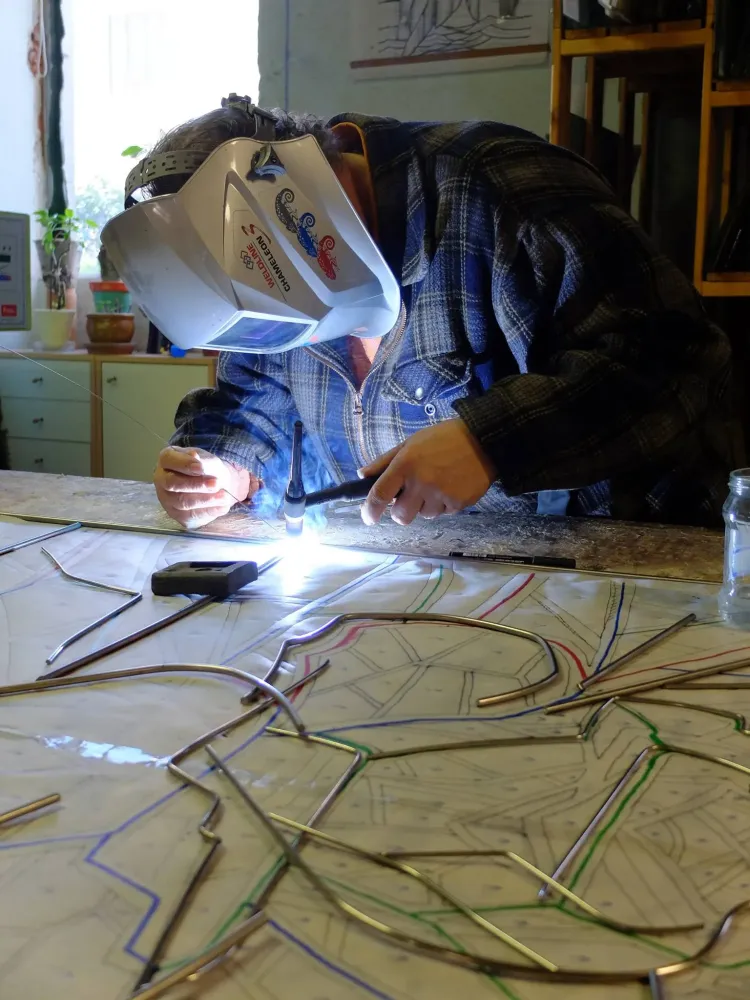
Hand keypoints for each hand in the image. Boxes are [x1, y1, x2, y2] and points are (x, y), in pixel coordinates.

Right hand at [154, 446, 251, 528]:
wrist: (215, 485)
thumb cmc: (207, 469)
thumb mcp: (207, 460)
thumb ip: (201, 460)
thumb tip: (194, 456)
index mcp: (166, 460)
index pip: (168, 460)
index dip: (184, 464)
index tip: (201, 468)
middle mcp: (161, 480)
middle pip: (173, 483)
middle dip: (196, 484)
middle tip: (216, 484)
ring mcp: (167, 500)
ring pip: (182, 502)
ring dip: (206, 500)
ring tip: (224, 496)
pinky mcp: (177, 515)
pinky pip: (191, 516)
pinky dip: (209, 511)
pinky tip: (222, 507)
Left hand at [359, 419, 496, 525]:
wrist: (483, 440)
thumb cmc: (444, 439)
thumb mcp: (410, 442)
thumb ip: (385, 461)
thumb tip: (363, 476)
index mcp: (405, 464)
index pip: (379, 495)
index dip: (369, 511)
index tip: (368, 517)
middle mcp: (421, 482)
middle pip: (400, 516)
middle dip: (401, 511)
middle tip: (410, 497)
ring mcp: (440, 495)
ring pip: (423, 515)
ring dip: (425, 506)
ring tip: (437, 484)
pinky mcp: (458, 504)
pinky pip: (443, 513)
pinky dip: (443, 504)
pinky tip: (451, 486)